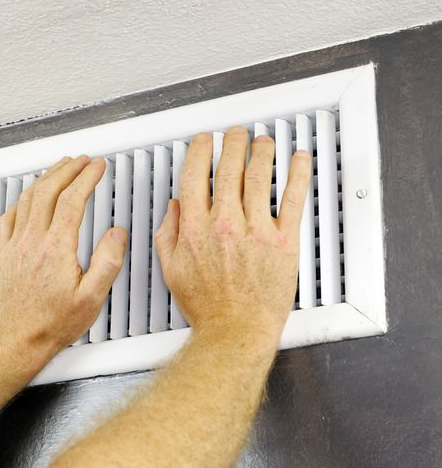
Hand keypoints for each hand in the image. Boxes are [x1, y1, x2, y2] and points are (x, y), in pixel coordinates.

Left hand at [0, 156, 126, 361]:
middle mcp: (33, 241)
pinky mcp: (6, 254)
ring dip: (47, 177)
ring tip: (60, 168)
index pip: (73, 200)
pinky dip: (22, 199)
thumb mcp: (92, 297)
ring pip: (29, 198)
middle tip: (83, 161)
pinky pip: (9, 217)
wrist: (23, 338)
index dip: (87, 178)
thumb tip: (116, 234)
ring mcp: (17, 245)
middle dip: (68, 169)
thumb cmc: (55, 323)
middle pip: (50, 190)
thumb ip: (108, 262)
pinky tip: (28, 198)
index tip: (98, 167)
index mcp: (56, 248)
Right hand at [155, 127, 311, 340]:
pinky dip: (298, 174)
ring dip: (262, 151)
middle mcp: (225, 225)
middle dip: (233, 143)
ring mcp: (256, 231)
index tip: (204, 142)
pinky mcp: (283, 242)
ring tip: (263, 142)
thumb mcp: (172, 272)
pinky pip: (293, 199)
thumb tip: (174, 211)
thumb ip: (168, 236)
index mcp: (196, 229)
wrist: (235, 332)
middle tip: (237, 135)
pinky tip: (299, 160)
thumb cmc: (208, 309)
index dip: (200, 151)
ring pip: (259, 176)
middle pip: (229, 168)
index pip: (195, 176)